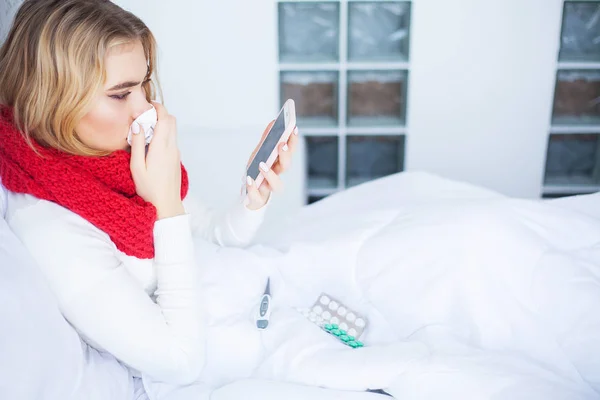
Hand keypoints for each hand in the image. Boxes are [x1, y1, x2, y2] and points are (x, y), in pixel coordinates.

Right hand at [130, 101, 184, 219]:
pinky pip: (172, 140)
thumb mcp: (137, 166)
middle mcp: (172, 148)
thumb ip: (137, 144)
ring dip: (162, 124)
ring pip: (173, 130)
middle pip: (172, 121)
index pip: (165, 119)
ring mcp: (176, 153)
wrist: (166, 205)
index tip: (147, 105)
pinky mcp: (176, 159)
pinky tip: (151, 143)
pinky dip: (164, 134)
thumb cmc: (149, 188)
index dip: (157, 108)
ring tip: (146, 130)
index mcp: (162, 147)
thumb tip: (137, 125)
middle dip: (160, 113)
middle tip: (145, 116)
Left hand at [244, 122, 298, 209]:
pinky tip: (249, 179)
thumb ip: (266, 140)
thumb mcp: (259, 154)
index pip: (290, 152)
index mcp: (278, 164)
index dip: (293, 141)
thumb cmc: (257, 173)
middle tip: (281, 145)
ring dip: (271, 175)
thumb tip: (273, 122)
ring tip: (262, 165)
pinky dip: (253, 188)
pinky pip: (257, 196)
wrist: (248, 195)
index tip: (294, 128)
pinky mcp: (258, 198)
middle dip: (285, 156)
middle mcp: (277, 176)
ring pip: (277, 185)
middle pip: (286, 167)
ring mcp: (268, 188)